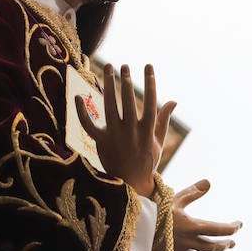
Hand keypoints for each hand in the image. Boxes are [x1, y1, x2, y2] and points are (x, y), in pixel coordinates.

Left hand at [76, 64, 175, 196]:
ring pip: (110, 107)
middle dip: (127, 81)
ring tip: (109, 68)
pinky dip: (81, 112)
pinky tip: (78, 96)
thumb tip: (173, 101)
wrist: (130, 184)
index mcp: (147, 131)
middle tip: (124, 66)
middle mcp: (131, 132)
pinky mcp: (101, 142)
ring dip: (109, 86)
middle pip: (129, 101)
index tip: (148, 66)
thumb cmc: (146, 161)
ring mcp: (115, 136)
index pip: (151, 102)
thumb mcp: (158, 141)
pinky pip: (88, 125)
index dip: (150, 83)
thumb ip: (164, 120)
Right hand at [154, 179, 241, 250]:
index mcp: (193, 226)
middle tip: (231, 243)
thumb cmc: (157, 209)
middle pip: (212, 247)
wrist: (136, 224)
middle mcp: (188, 242)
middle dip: (223, 245)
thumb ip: (193, 192)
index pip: (219, 229)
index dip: (231, 228)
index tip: (239, 225)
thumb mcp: (176, 198)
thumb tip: (209, 182)